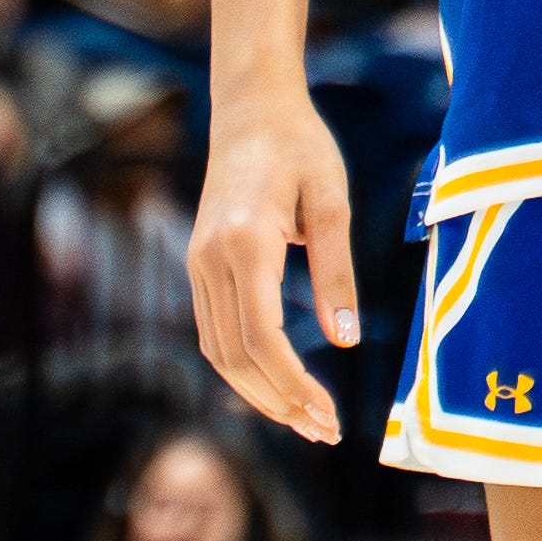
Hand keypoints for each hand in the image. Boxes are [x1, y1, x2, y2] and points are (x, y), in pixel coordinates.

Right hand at [188, 96, 359, 445]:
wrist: (251, 109)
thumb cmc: (301, 148)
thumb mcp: (332, 203)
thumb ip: (337, 273)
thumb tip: (344, 341)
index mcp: (245, 243)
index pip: (262, 338)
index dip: (294, 385)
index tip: (329, 414)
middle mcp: (210, 259)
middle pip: (237, 356)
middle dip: (280, 402)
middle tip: (326, 431)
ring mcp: (197, 263)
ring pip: (219, 351)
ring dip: (259, 392)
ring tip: (305, 419)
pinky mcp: (198, 264)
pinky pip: (213, 331)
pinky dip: (242, 366)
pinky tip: (275, 383)